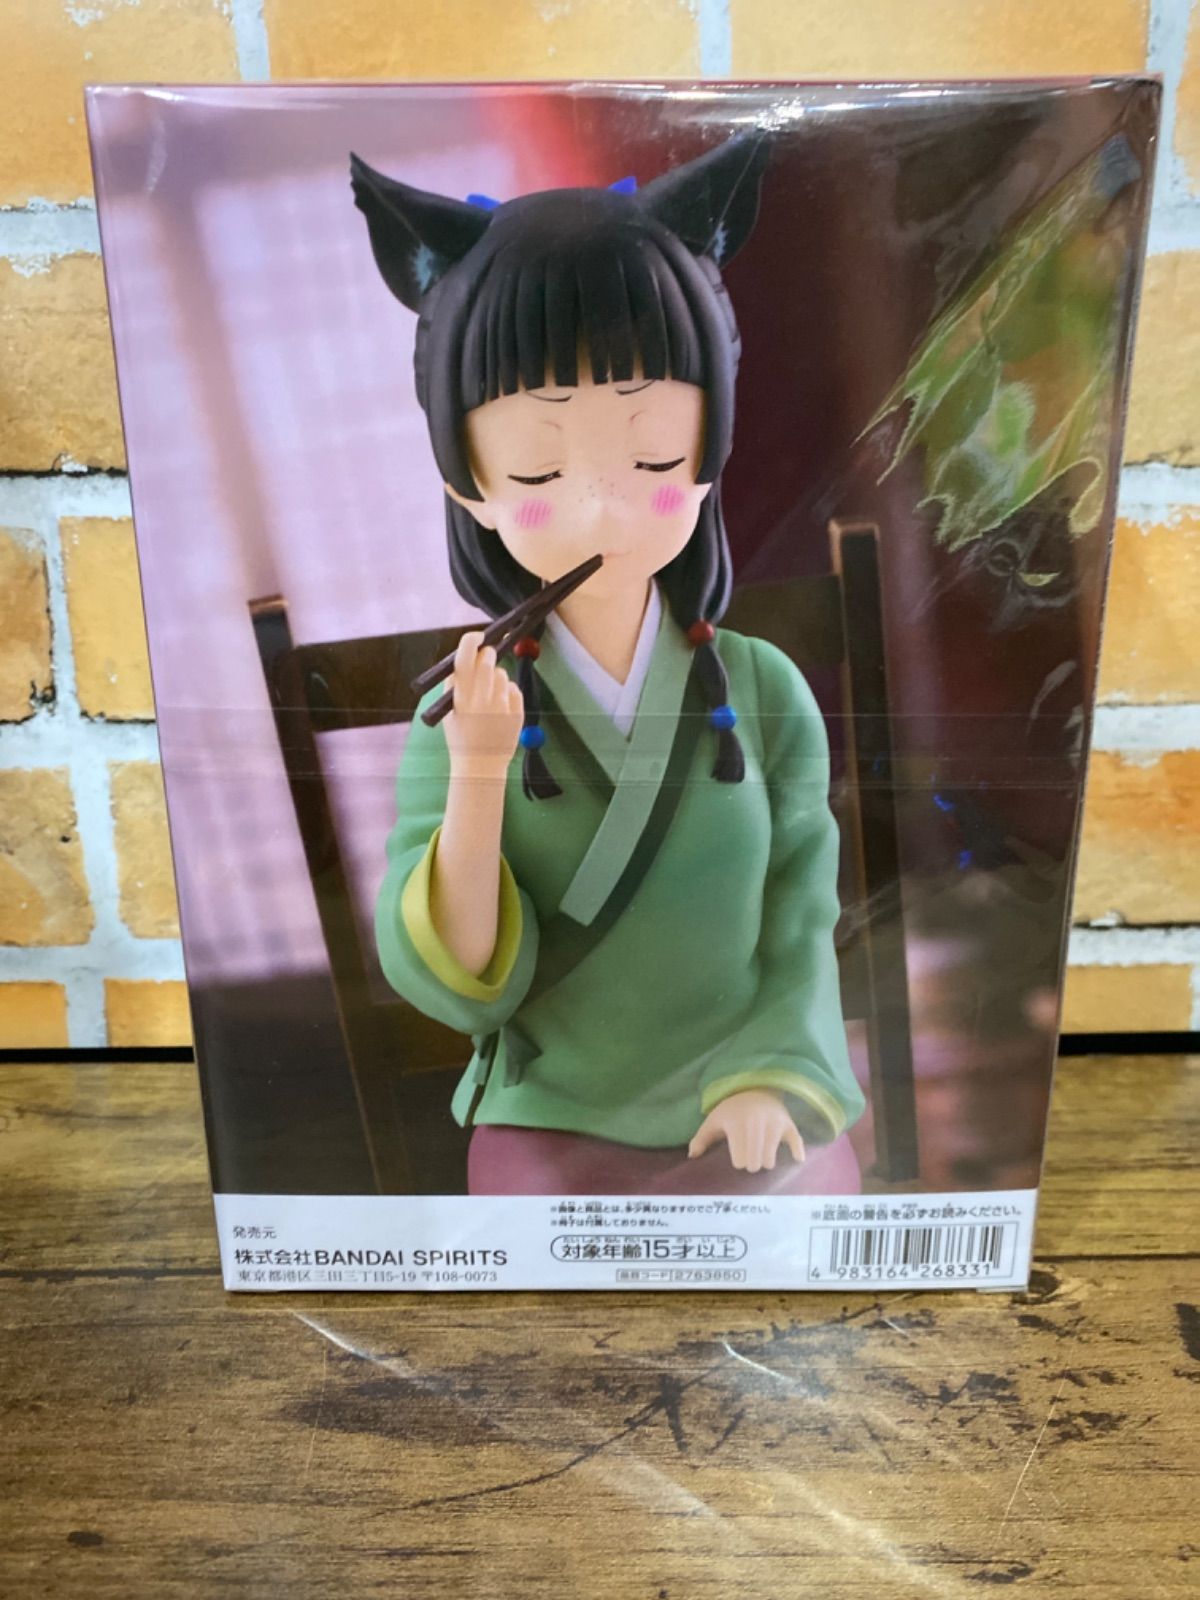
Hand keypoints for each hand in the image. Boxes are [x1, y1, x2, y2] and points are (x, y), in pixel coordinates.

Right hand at [443, 630, 525, 775]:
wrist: (480, 765)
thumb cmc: (461, 736)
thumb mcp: (448, 710)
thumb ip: (454, 683)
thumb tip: (465, 654)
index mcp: (460, 697)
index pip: (465, 658)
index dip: (471, 641)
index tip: (476, 635)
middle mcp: (481, 699)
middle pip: (488, 660)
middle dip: (487, 655)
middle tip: (485, 660)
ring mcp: (501, 706)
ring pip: (502, 674)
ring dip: (497, 678)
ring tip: (489, 696)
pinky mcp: (516, 712)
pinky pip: (514, 689)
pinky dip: (508, 693)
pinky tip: (499, 707)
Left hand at [688, 1090, 804, 1172]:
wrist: (756, 1089)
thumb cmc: (732, 1110)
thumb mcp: (714, 1120)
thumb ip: (701, 1138)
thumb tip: (692, 1156)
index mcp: (737, 1124)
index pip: (739, 1161)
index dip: (738, 1161)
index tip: (736, 1157)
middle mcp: (757, 1124)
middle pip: (755, 1164)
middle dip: (752, 1165)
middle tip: (750, 1159)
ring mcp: (774, 1124)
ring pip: (770, 1160)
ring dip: (766, 1162)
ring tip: (761, 1155)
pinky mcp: (789, 1124)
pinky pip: (796, 1142)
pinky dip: (796, 1152)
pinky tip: (796, 1160)